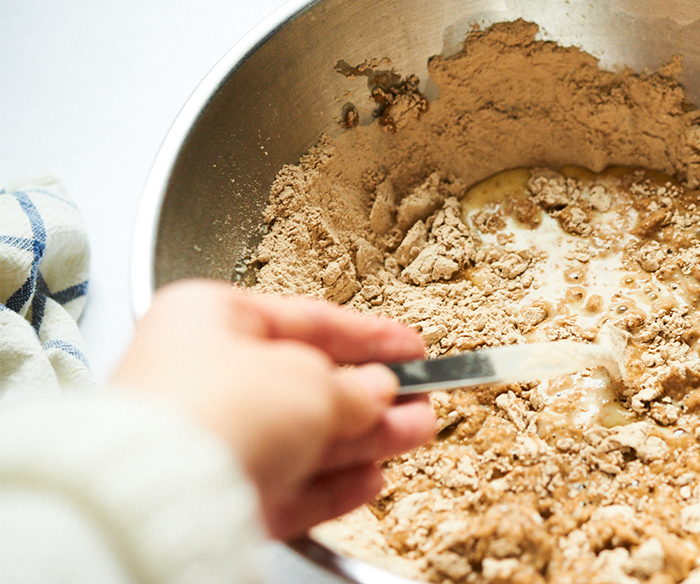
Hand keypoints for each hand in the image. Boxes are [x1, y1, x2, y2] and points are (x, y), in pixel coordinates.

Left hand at [112, 279, 434, 539]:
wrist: (167, 494)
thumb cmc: (215, 408)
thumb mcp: (307, 379)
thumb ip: (352, 386)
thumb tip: (378, 392)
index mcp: (207, 319)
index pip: (304, 320)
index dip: (367, 335)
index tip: (408, 346)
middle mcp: (201, 377)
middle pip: (305, 383)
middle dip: (371, 394)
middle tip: (418, 395)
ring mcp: (208, 439)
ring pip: (301, 437)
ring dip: (364, 438)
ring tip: (414, 433)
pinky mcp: (216, 495)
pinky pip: (284, 485)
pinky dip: (330, 485)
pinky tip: (369, 480)